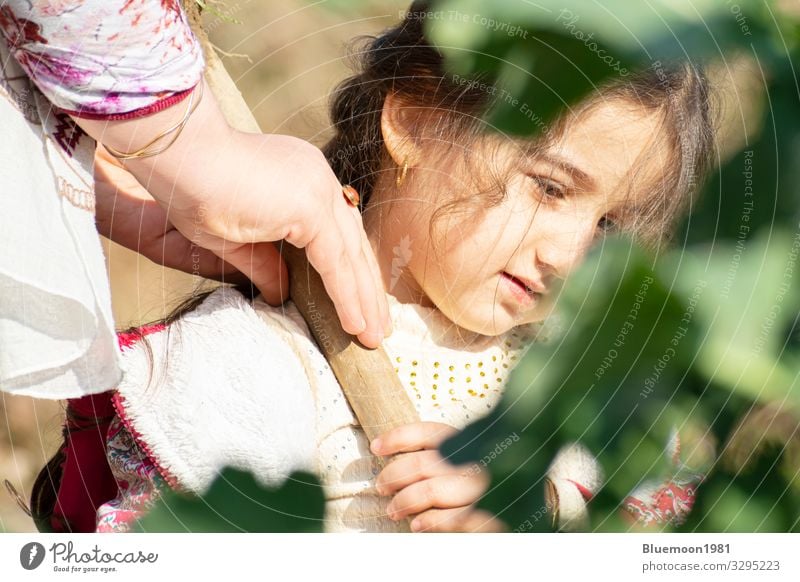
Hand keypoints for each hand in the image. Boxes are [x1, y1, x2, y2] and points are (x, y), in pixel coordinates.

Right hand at [75, 81, 390, 348]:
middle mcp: (318, 179)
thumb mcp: (233, 238)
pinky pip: (337, 262)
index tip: (360, 301)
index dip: (350, 268)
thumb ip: (265, 264)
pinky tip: (355, 323)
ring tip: (373, 336)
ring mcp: (319, 189)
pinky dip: (347, 295)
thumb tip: (280, 294)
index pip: (338, 230)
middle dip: (367, 288)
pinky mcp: (313, 206)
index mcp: (303, 179)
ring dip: (364, 299)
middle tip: (377, 326)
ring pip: (351, 255)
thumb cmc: (191, 189)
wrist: (179, 158)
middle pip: (353, 243)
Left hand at [371, 421, 506, 532]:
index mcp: (468, 440)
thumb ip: (439, 453)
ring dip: (406, 500)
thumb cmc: (487, 475)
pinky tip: (417, 525)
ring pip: (432, 490)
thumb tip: (392, 454)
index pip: (428, 432)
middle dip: (395, 475)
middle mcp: (474, 460)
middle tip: (382, 487)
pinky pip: (453, 519)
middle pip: (422, 463)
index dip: (398, 437)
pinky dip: (431, 521)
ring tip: (393, 510)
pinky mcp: (489, 514)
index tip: (376, 447)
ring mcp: (482, 487)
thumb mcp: (466, 455)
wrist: (530, 499)